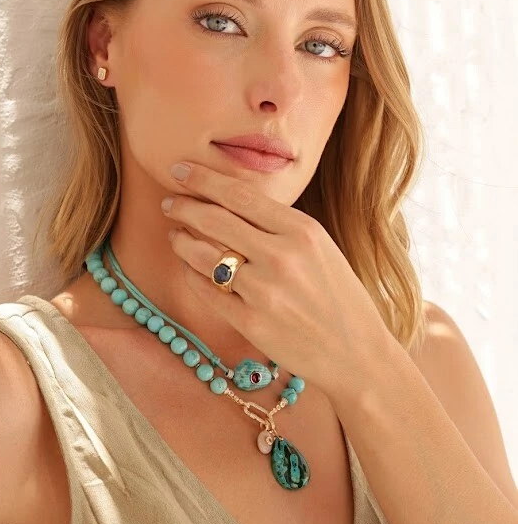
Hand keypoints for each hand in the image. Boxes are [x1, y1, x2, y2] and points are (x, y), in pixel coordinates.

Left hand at [161, 161, 394, 404]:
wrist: (356, 353)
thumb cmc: (337, 296)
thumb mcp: (319, 247)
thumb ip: (278, 225)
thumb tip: (228, 202)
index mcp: (301, 231)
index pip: (239, 195)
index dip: (203, 180)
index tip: (179, 170)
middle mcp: (281, 257)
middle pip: (214, 220)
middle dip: (183, 207)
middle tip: (168, 202)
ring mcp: (263, 291)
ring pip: (203, 256)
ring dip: (181, 241)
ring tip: (175, 235)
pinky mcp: (249, 322)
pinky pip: (206, 291)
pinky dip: (192, 274)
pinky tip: (190, 267)